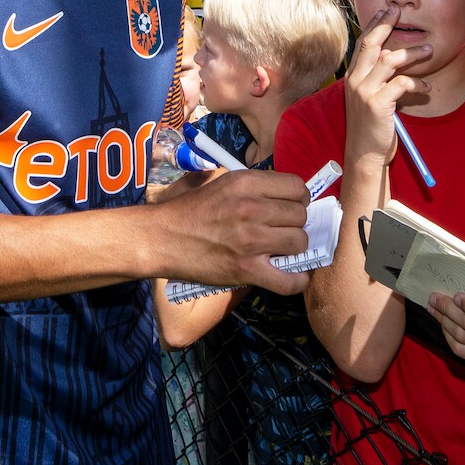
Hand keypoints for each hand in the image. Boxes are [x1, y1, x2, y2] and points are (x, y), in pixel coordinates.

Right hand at [154, 168, 311, 295]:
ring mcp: (250, 241)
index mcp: (245, 183)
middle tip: (283, 229)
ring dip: (294, 248)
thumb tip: (288, 196)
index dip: (299, 198)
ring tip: (281, 249)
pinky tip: (293, 276)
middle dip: (296, 222)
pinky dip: (297, 281)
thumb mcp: (223, 183)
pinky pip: (289, 281)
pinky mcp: (246, 270)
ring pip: (300, 242)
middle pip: (300, 215)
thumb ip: (255, 187)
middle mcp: (251, 209)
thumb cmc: (192, 210)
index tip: (292, 206)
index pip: (296, 186)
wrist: (163, 238)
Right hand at [343, 5, 430, 164]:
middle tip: (399, 11)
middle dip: (386, 24)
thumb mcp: (370, 97)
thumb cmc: (371, 127)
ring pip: (389, 60)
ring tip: (429, 50)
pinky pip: (402, 84)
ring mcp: (364, 91)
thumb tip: (392, 57)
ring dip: (412, 53)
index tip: (385, 10)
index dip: (374, 25)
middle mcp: (355, 80)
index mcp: (352, 77)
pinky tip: (427, 89)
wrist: (364, 154)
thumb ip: (377, 78)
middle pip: (371, 43)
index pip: (362, 43)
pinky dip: (418, 84)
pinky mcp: (377, 104)